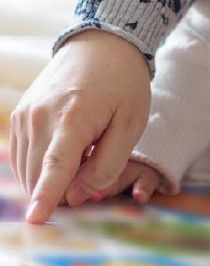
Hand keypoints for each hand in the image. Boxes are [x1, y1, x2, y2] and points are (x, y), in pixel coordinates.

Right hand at [10, 29, 150, 222]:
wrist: (103, 44)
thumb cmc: (124, 83)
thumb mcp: (131, 123)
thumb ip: (107, 163)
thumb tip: (78, 195)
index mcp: (73, 118)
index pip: (55, 167)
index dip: (46, 197)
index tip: (36, 221)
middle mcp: (41, 117)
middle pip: (39, 175)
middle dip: (62, 190)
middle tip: (94, 170)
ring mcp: (26, 114)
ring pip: (28, 168)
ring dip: (51, 177)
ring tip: (85, 152)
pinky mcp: (21, 113)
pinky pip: (22, 154)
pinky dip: (40, 165)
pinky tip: (66, 150)